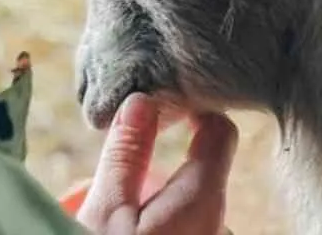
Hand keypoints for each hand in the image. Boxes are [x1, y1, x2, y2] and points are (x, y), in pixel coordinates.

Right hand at [63, 93, 238, 234]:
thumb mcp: (107, 210)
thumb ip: (126, 154)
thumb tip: (140, 99)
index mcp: (203, 200)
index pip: (220, 131)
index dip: (193, 110)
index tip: (160, 107)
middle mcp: (219, 222)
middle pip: (194, 174)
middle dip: (151, 173)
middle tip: (101, 188)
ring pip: (184, 207)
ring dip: (148, 204)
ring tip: (103, 218)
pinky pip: (183, 230)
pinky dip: (155, 227)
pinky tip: (123, 233)